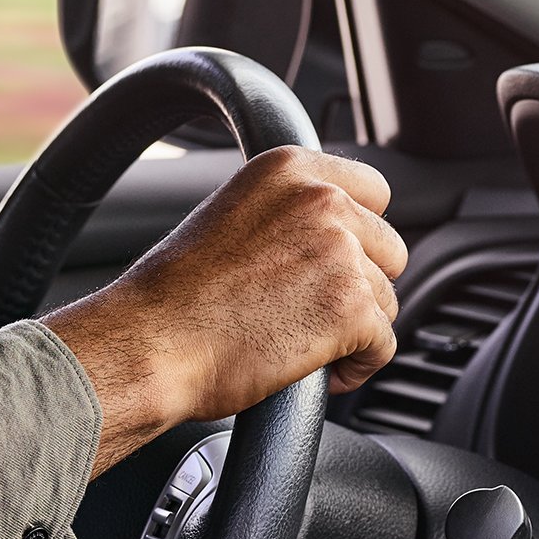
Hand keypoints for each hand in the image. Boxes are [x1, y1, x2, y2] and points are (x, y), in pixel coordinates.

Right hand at [46, 147, 408, 476]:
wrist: (148, 343)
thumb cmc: (175, 296)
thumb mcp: (233, 216)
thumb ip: (290, 213)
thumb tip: (340, 231)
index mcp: (290, 168)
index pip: (374, 191)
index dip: (362, 235)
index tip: (339, 263)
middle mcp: (322, 200)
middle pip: (389, 250)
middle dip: (361, 286)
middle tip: (312, 312)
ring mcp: (342, 253)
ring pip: (387, 301)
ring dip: (355, 329)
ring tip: (301, 342)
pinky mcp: (352, 308)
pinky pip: (384, 346)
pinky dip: (357, 368)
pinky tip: (320, 370)